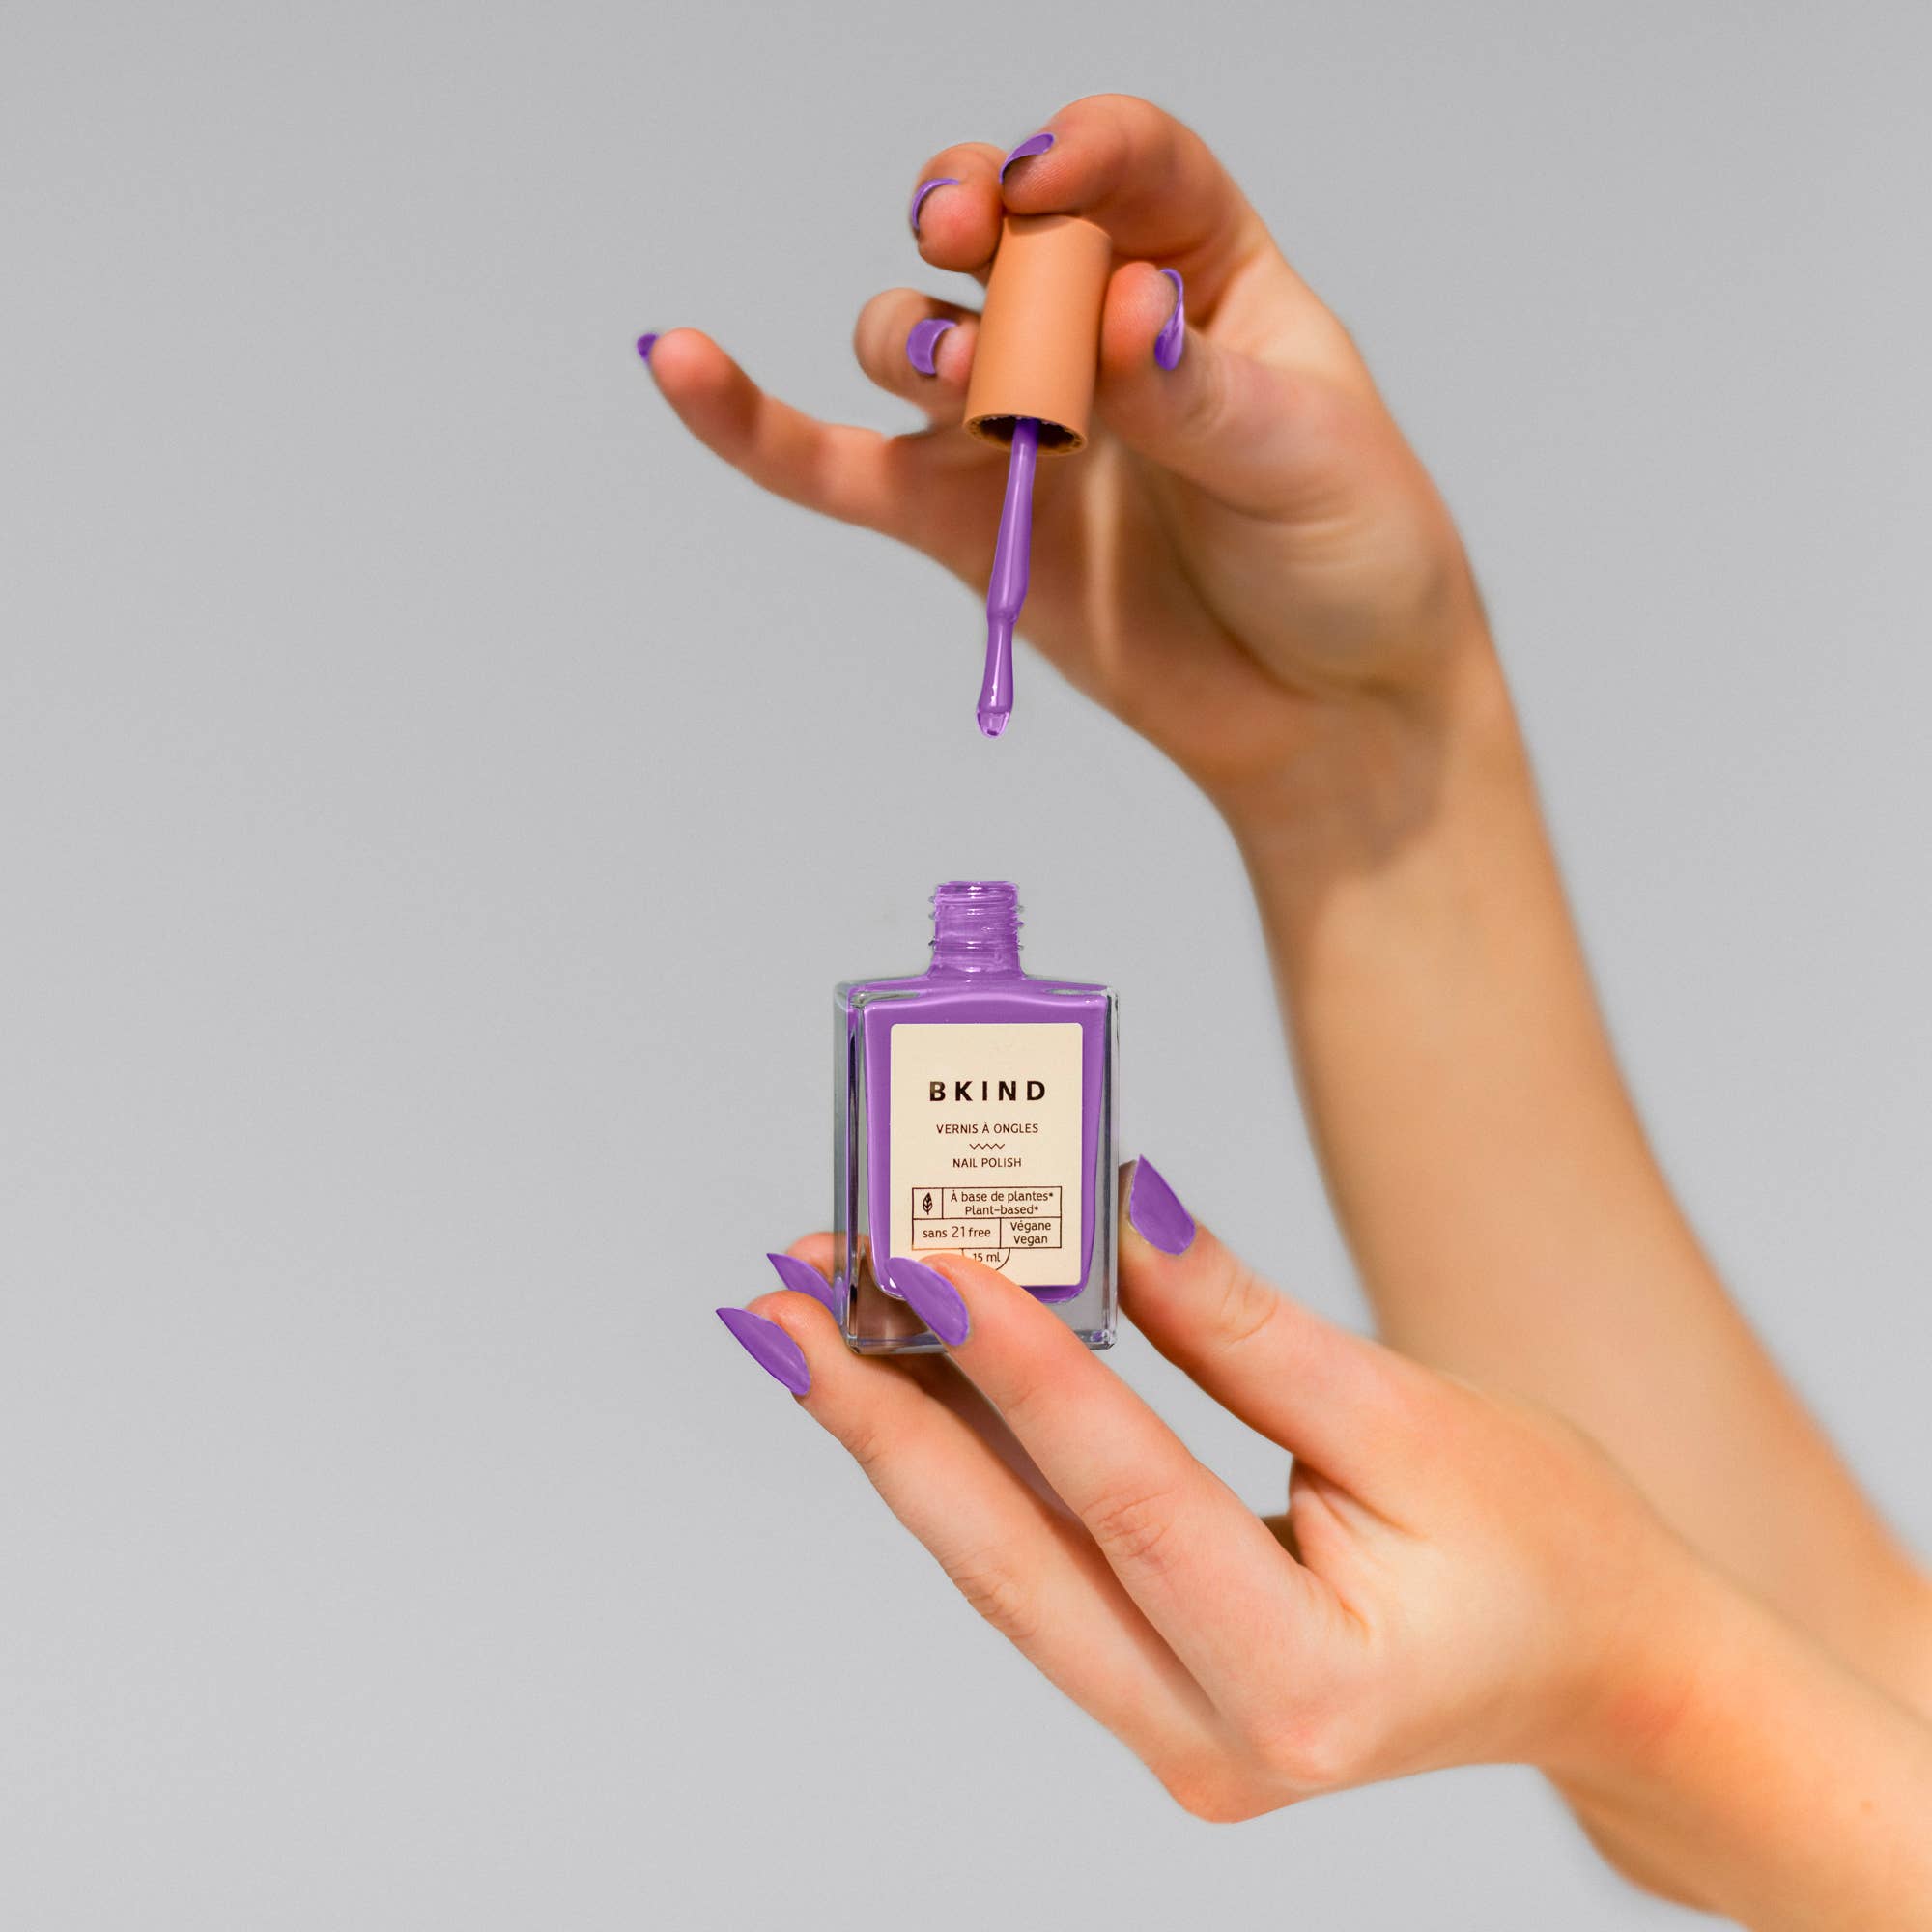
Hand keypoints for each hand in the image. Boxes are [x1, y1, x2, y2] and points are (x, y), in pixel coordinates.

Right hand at [641, 95, 1485, 822]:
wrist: (1323, 712)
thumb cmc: (1348, 561)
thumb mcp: (1303, 456)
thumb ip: (1194, 390)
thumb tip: (1115, 318)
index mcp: (1203, 272)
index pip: (1128, 167)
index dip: (1081, 153)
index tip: (1051, 179)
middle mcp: (1092, 331)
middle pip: (997, 230)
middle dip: (967, 209)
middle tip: (967, 225)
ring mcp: (1018, 423)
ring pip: (917, 335)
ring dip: (914, 334)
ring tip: (964, 379)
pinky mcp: (959, 519)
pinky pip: (836, 467)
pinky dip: (754, 426)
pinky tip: (680, 365)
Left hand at [721, 1175, 1697, 1827]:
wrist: (1610, 1672)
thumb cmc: (1550, 1546)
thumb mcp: (1414, 1419)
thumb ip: (1242, 1327)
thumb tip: (1112, 1211)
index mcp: (1307, 1689)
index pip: (1125, 1496)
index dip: (1018, 1365)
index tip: (922, 1254)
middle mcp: (1215, 1744)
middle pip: (1009, 1554)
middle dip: (881, 1415)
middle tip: (781, 1299)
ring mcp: (1175, 1735)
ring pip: (1003, 1562)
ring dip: (905, 1434)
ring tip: (813, 1321)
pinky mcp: (1159, 1693)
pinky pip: (1040, 1567)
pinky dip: (973, 1467)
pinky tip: (908, 1377)